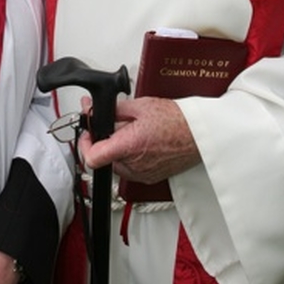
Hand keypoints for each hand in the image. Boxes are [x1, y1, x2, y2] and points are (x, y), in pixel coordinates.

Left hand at [78, 97, 200, 182]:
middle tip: (110, 124)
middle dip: (103, 140)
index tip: (87, 132)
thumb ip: (115, 109)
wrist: (199, 134)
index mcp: (128, 146)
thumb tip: (98, 110)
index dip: (84, 143)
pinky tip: (140, 142)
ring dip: (117, 149)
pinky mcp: (149, 177)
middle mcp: (133, 165)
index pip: (91, 157)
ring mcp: (142, 174)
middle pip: (103, 158)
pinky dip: (130, 156)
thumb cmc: (177, 121)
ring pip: (116, 164)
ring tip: (130, 131)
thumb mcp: (141, 105)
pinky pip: (130, 169)